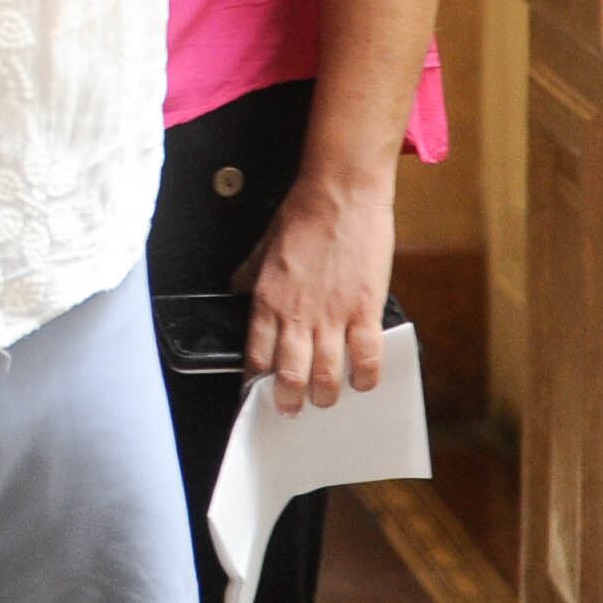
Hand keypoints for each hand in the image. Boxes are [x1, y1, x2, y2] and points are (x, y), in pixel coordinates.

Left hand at [240, 169, 395, 416]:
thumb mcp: (263, 245)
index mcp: (267, 300)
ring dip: (325, 395)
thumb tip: (235, 288)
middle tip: (292, 409)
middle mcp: (296, 314)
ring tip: (325, 400)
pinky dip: (365, 377)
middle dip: (289, 402)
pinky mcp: (365, 309)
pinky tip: (363, 382)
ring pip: (326, 375)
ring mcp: (332, 315)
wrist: (340, 192)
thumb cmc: (303, 213)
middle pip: (289, 376)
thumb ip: (249, 273)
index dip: (255, 385)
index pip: (256, 357)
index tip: (257, 396)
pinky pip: (366, 357)